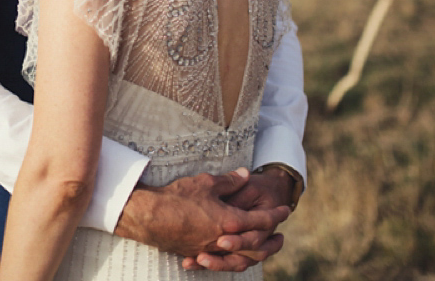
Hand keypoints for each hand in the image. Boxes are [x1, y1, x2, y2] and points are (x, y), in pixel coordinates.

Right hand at [115, 169, 290, 269]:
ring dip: (253, 253)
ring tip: (260, 249)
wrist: (149, 217)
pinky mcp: (195, 253)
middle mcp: (223, 239)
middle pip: (255, 246)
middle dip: (271, 241)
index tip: (285, 210)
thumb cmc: (177, 197)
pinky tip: (229, 255)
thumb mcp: (206, 183)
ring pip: (239, 257)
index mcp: (230, 221)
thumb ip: (229, 181)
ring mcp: (209, 249)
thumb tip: (245, 175)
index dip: (275, 215)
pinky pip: (219, 260)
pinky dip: (230, 259)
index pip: (260, 219)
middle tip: (281, 237)